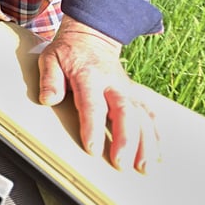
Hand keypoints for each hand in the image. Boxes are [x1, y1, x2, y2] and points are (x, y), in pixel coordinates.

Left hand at [38, 15, 158, 172]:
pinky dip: (155, 134)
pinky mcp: (135, 94)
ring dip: (145, 143)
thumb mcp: (51, 59)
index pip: (92, 104)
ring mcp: (127, 89)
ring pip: (142, 116)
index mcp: (89, 76)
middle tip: (121, 163)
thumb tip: (48, 99)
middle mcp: (113, 83)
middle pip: (124, 112)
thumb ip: (49, 79)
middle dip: (125, 140)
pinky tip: (156, 153)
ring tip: (144, 167)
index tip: (93, 148)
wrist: (91, 37)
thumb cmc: (68, 52)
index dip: (93, 127)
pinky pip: (149, 113)